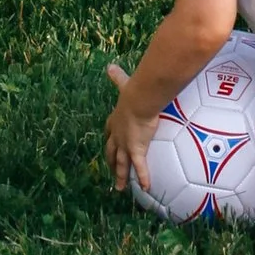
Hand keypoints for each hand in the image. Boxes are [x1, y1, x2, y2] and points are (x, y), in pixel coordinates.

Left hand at [104, 59, 154, 198]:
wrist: (138, 101)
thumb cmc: (133, 93)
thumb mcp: (124, 85)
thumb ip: (117, 77)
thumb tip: (110, 66)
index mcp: (115, 121)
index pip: (109, 132)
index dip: (109, 138)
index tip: (109, 142)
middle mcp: (117, 136)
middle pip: (111, 152)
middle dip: (111, 161)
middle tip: (111, 169)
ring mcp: (125, 145)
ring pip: (121, 164)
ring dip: (120, 176)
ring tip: (119, 188)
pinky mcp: (136, 150)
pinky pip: (140, 167)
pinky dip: (142, 177)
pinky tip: (145, 187)